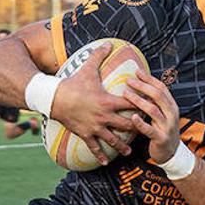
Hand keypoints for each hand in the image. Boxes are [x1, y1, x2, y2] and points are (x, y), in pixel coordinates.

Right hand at [48, 44, 136, 164]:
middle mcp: (104, 117)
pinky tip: (106, 162)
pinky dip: (100, 155)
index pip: (131, 105)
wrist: (54, 99)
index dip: (142, 106)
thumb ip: (99, 55)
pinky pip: (94, 148)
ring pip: (113, 140)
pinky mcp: (85, 134)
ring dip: (122, 146)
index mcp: (108, 101)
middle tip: (146, 131)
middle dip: (137, 128)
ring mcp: (95, 127)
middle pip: (127, 125)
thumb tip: (108, 42)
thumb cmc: (72, 83)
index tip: (150, 109)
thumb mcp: (87, 68)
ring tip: (129, 151)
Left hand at [122, 69, 181, 163]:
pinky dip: (141, 123)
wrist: (171, 153)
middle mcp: (172, 114)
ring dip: (139, 101)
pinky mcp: (161, 139)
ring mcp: (167, 126)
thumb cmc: (161, 130)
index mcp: (171, 106)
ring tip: (126, 94)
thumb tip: (140, 85)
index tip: (137, 71)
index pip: (162, 88)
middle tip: (128, 80)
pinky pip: (150, 130)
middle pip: (158, 95)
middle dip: (143, 86)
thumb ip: (154, 102)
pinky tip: (133, 117)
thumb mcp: (161, 114)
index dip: (149, 78)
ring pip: (153, 110)